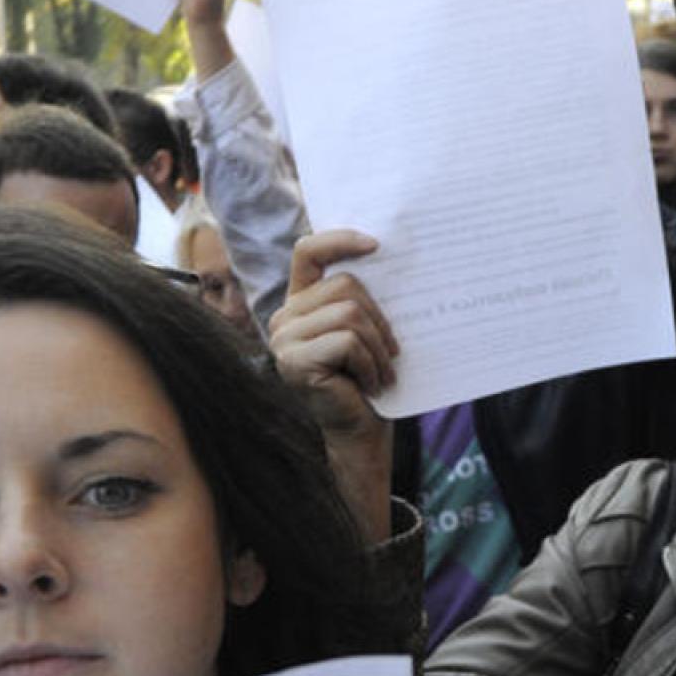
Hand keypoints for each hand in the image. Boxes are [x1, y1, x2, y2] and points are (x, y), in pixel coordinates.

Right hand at [270, 230, 397, 542]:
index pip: (308, 252)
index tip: (376, 244)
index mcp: (299, 303)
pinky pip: (348, 341)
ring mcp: (284, 340)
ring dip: (378, 346)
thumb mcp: (365, 333)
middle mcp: (284, 317)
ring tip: (382, 373)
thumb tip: (386, 254)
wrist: (360, 435)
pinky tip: (370, 386)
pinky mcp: (294, 361)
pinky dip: (370, 364)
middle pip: (345, 287)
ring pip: (350, 313)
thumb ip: (361, 300)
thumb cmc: (366, 385)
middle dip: (380, 320)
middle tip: (391, 354)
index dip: (339, 240)